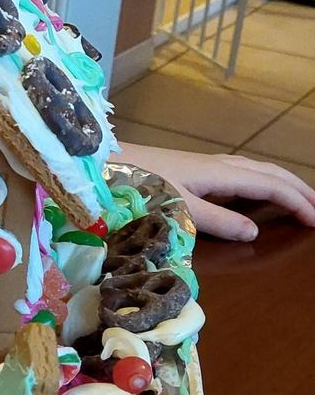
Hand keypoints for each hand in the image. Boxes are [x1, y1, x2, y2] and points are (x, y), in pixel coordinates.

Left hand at [115, 143, 314, 240]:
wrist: (100, 163)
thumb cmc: (135, 185)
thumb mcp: (178, 208)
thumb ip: (217, 220)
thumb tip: (256, 231)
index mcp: (219, 172)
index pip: (270, 185)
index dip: (297, 202)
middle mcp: (216, 164)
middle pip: (268, 172)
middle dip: (297, 188)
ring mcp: (203, 165)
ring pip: (254, 170)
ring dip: (280, 183)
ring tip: (298, 199)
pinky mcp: (190, 170)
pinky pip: (238, 173)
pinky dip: (259, 182)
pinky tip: (254, 194)